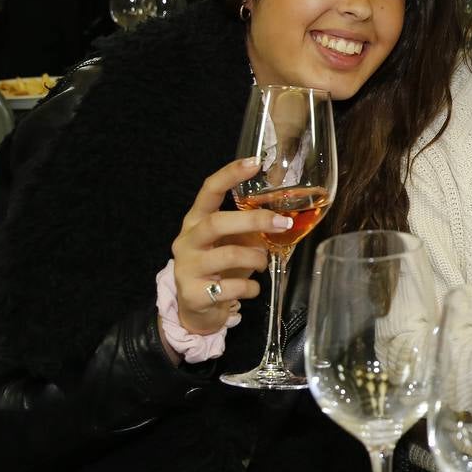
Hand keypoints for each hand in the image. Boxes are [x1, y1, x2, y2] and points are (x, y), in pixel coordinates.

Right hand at [168, 157, 291, 335]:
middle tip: (282, 223)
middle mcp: (187, 241)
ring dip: (255, 258)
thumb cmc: (220, 268)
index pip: (208, 191)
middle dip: (253, 221)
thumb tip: (285, 217)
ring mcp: (187, 268)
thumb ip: (250, 229)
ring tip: (262, 262)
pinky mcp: (194, 294)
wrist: (198, 309)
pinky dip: (251, 288)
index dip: (230, 175)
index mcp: (196, 221)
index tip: (255, 162)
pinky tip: (253, 288)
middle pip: (216, 222)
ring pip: (227, 255)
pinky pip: (231, 287)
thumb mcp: (233, 243)